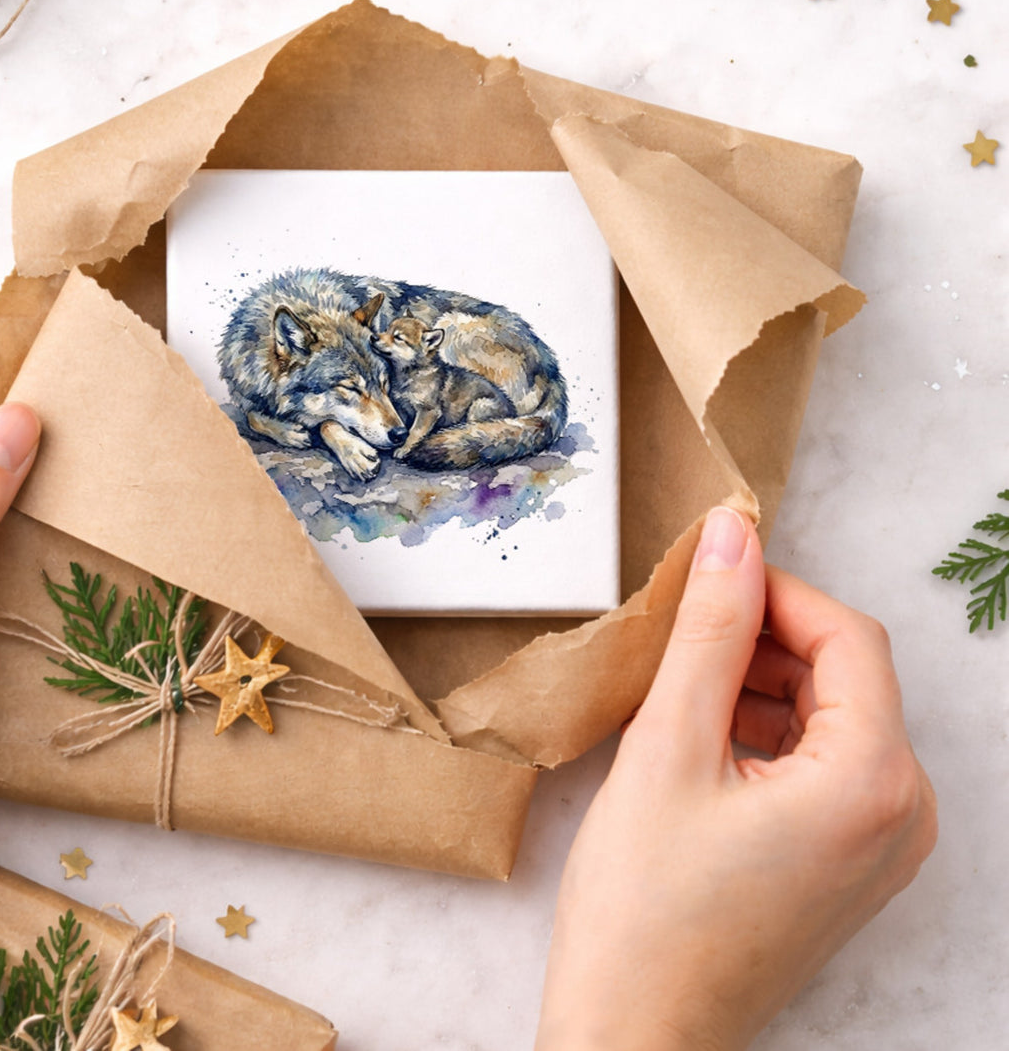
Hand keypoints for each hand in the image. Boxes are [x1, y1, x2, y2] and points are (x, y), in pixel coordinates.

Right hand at [536, 506, 937, 1050]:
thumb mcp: (668, 747)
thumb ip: (708, 631)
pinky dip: (764, 735)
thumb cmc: (644, 909)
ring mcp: (881, 847)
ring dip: (757, 686)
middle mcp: (902, 816)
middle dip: (761, 641)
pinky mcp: (849, 865)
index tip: (704, 576)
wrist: (635, 1035)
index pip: (847, 636)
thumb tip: (732, 536)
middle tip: (676, 639)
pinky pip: (822, 766)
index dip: (774, 591)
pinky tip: (696, 743)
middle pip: (844, 675)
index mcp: (873, 782)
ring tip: (676, 695)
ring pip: (829, 717)